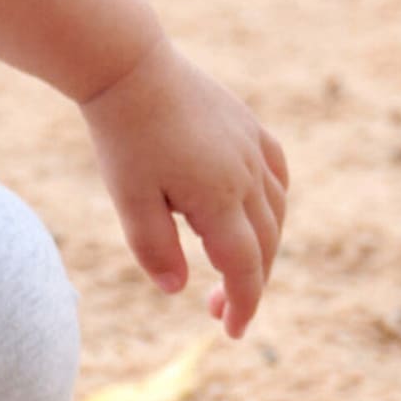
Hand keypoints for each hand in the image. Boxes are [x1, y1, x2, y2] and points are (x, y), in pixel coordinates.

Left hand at [79, 36, 288, 337]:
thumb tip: (178, 290)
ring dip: (262, 248)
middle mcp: (247, 175)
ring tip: (231, 269)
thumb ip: (154, 248)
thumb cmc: (123, 137)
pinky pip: (277, 175)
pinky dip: (273, 205)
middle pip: (265, 245)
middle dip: (247, 284)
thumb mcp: (129, 200)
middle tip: (215, 311)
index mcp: (220, 198)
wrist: (129, 67)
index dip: (243, 304)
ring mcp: (252, 148)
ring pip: (276, 212)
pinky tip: (257, 217)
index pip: (244, 267)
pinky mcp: (249, 127)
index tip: (230, 333)